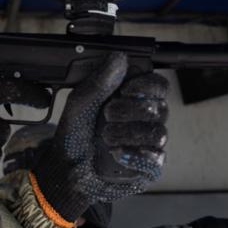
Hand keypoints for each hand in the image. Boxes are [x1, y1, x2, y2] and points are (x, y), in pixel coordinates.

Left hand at [33, 53, 167, 220]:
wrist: (66, 169)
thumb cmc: (75, 134)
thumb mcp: (80, 104)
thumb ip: (99, 82)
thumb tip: (119, 58)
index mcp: (132, 99)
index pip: (158, 85)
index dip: (148, 85)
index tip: (127, 89)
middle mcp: (144, 119)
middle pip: (161, 107)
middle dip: (132, 110)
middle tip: (108, 113)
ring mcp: (147, 143)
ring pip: (159, 133)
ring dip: (129, 133)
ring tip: (106, 136)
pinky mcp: (148, 166)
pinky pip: (156, 158)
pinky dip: (134, 154)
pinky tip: (116, 152)